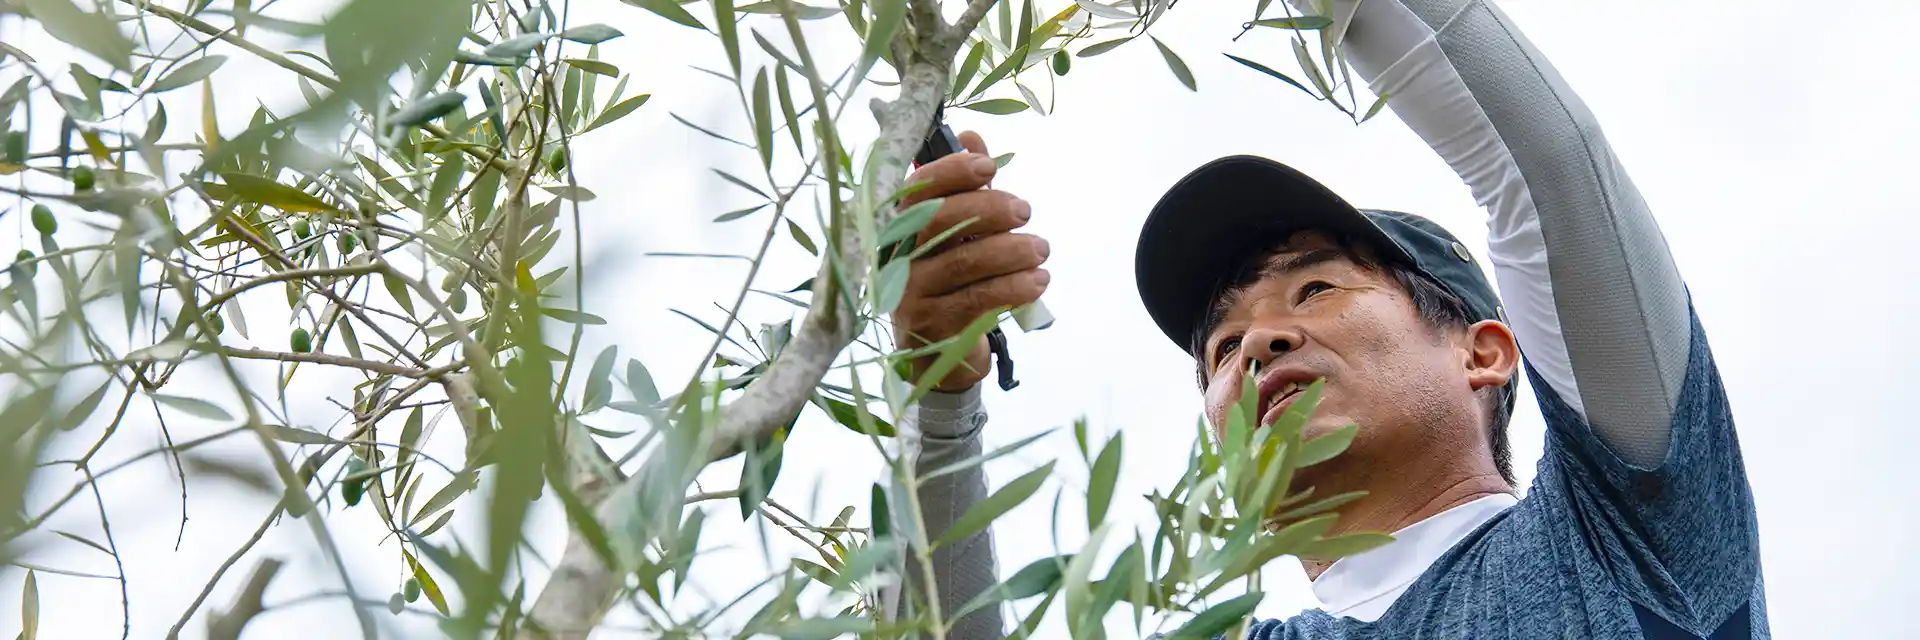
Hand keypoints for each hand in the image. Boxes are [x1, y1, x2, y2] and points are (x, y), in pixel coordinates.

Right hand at [892, 132, 1050, 392]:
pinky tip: (1038, 281)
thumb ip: (966, 188)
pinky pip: (977, 300)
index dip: (952, 172)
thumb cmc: (954, 284)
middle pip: (940, 221)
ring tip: (1042, 249)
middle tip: (1026, 210)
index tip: (989, 167)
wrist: (943, 357)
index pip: (917, 190)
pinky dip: (1013, 287)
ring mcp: (911, 294)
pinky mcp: (932, 327)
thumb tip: (972, 137)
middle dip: (990, 209)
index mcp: (902, 227)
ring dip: (1011, 250)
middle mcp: (899, 258)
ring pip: (964, 262)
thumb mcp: (961, 235)